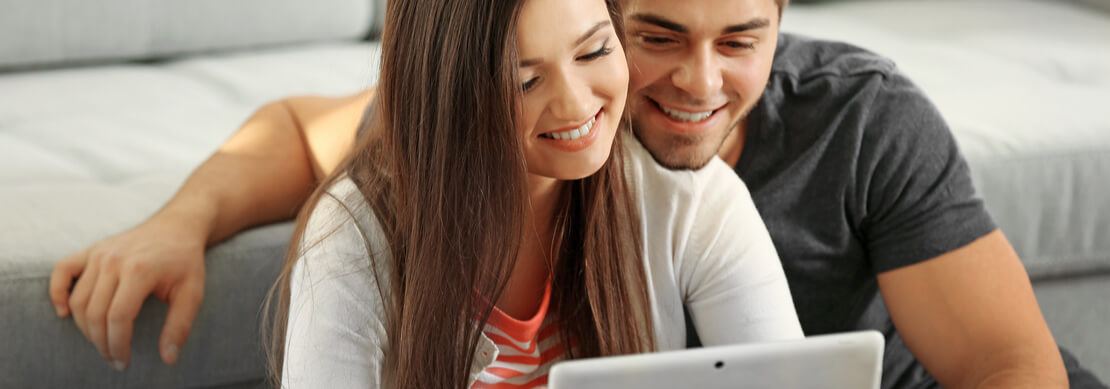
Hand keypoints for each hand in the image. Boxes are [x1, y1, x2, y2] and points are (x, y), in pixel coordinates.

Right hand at [49, 216, 206, 370]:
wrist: (177, 227)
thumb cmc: (185, 262)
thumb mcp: (192, 293)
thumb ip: (179, 326)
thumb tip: (168, 358)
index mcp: (140, 270)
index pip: (118, 317)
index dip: (118, 344)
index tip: (123, 362)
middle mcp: (114, 260)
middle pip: (94, 312)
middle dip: (101, 342)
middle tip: (113, 358)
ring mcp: (99, 253)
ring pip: (78, 299)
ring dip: (84, 327)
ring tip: (101, 342)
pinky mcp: (91, 250)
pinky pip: (62, 270)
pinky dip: (57, 292)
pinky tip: (64, 313)